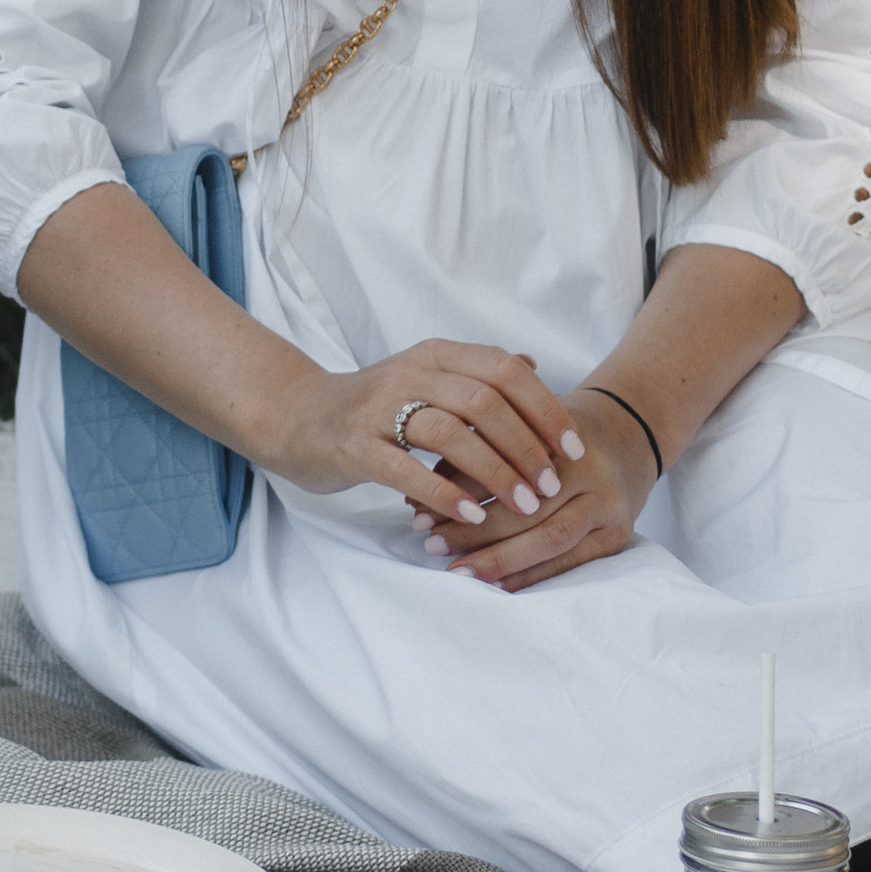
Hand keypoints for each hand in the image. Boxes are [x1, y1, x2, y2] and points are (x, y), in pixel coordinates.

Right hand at [271, 341, 587, 522]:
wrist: (295, 416)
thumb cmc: (372, 405)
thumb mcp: (425, 377)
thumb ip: (476, 373)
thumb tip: (532, 365)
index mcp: (435, 355)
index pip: (504, 370)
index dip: (545, 408)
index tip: (574, 448)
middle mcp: (410, 372)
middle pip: (484, 400)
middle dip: (527, 445)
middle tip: (552, 485)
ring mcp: (379, 408)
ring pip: (451, 432)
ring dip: (495, 472)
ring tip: (524, 505)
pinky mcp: (355, 444)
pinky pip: (406, 468)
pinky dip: (444, 492)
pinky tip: (471, 515)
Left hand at [411, 386, 659, 590]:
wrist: (629, 433)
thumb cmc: (555, 430)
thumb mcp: (520, 422)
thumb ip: (475, 448)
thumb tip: (417, 495)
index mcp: (559, 434)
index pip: (500, 463)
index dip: (455, 486)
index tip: (416, 507)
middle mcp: (588, 470)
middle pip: (524, 506)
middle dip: (471, 529)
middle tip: (428, 543)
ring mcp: (607, 505)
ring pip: (547, 538)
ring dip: (498, 559)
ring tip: (456, 569)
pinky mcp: (616, 536)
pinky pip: (569, 562)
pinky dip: (530, 576)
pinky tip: (497, 585)